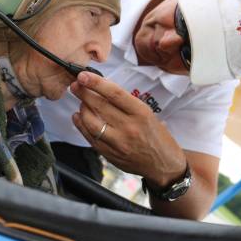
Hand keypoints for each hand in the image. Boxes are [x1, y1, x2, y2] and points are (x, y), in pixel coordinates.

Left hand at [70, 72, 186, 187]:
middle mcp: (129, 127)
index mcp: (141, 113)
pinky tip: (78, 117)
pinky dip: (81, 125)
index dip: (96, 83)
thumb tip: (102, 89)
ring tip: (80, 102)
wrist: (164, 165)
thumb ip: (126, 104)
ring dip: (82, 109)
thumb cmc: (157, 137)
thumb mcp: (149, 114)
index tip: (84, 76)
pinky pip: (90, 138)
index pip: (114, 94)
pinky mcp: (110, 154)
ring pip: (91, 122)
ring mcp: (118, 143)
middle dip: (84, 93)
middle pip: (100, 106)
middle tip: (75, 85)